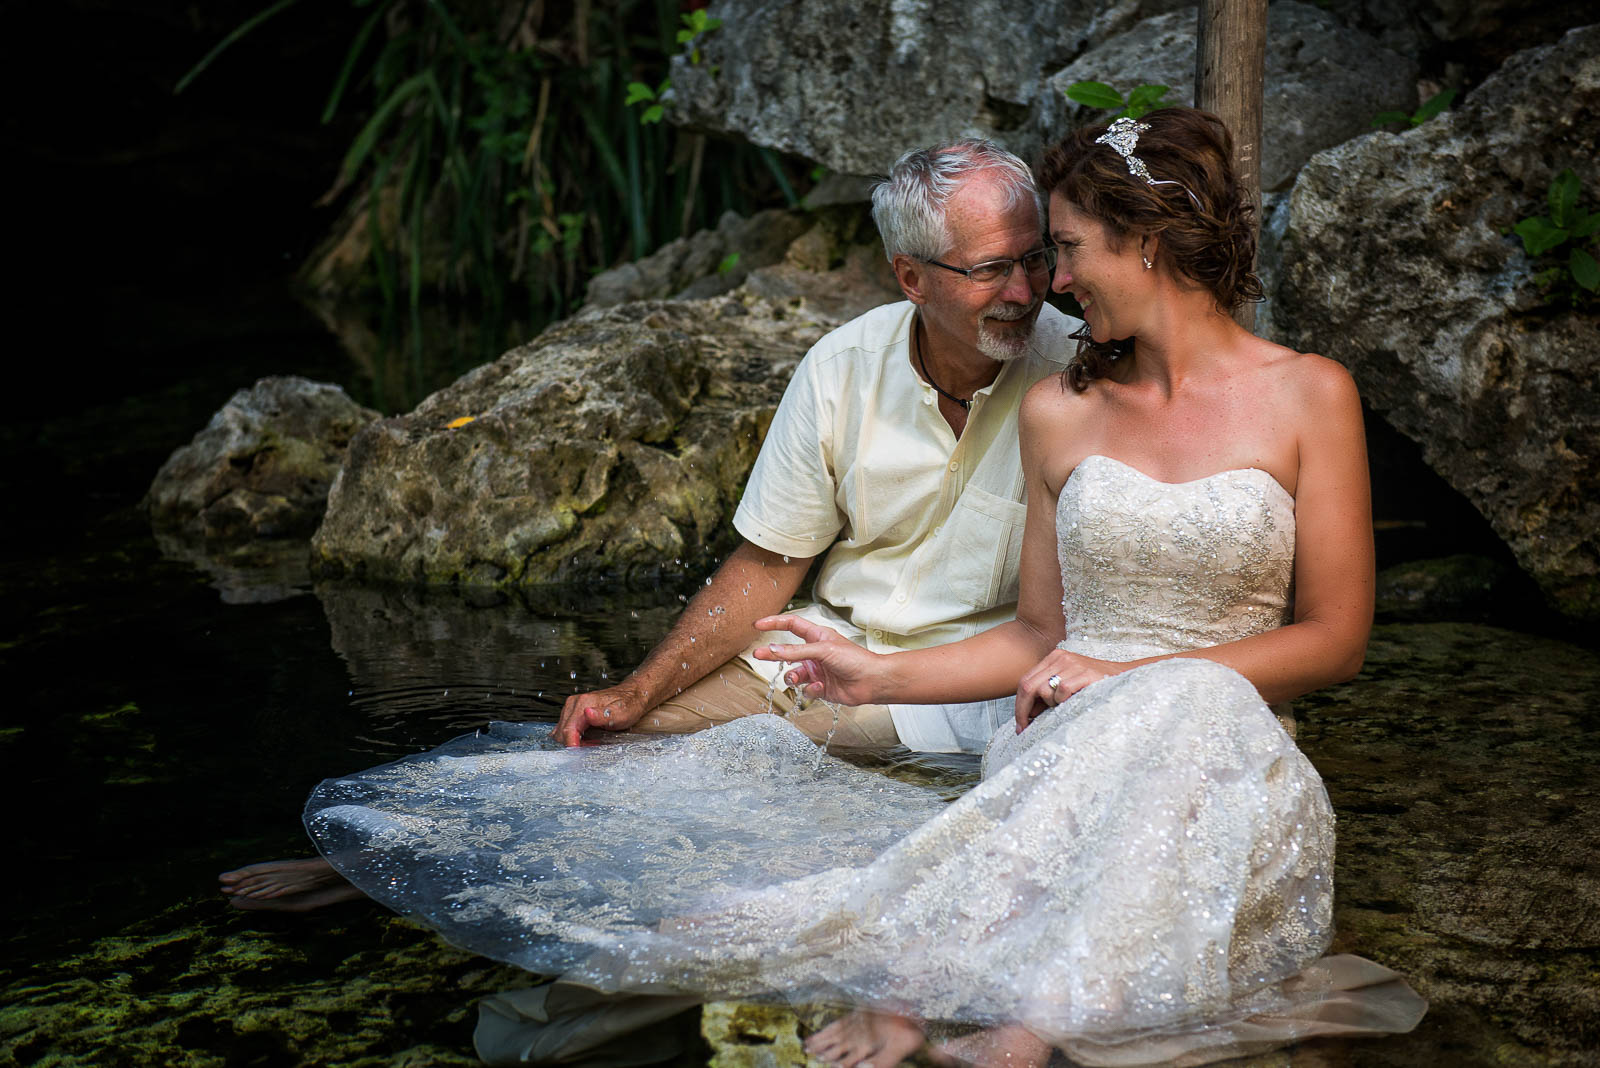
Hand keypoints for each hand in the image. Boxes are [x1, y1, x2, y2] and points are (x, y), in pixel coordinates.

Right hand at [556, 684, 647, 746]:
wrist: (631, 696)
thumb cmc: (628, 705)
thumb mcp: (620, 713)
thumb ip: (603, 715)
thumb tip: (587, 713)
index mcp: (582, 703)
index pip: (568, 730)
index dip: (573, 745)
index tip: (580, 755)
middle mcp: (574, 703)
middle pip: (562, 732)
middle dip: (574, 744)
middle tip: (592, 747)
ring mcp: (572, 707)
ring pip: (561, 732)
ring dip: (573, 741)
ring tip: (591, 742)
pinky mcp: (573, 712)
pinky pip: (564, 729)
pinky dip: (572, 737)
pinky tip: (585, 738)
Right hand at [752, 615, 885, 706]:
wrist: (871, 682)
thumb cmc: (855, 659)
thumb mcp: (823, 650)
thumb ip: (796, 651)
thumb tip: (772, 649)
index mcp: (817, 636)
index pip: (791, 625)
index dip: (774, 623)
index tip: (758, 625)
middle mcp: (814, 653)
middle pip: (786, 652)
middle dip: (773, 654)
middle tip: (759, 655)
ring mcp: (816, 670)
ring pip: (793, 673)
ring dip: (793, 676)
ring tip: (797, 678)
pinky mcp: (819, 687)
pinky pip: (805, 689)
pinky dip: (810, 688)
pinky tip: (821, 686)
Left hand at [1015, 650, 1117, 731]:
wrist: (1125, 678)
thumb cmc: (1093, 687)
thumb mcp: (1066, 688)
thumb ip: (1046, 697)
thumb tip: (1026, 715)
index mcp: (1053, 658)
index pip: (1025, 681)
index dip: (1019, 705)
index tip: (1020, 725)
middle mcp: (1060, 657)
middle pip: (1028, 686)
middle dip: (1023, 711)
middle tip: (1025, 729)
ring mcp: (1073, 664)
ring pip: (1044, 690)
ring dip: (1050, 705)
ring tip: (1065, 707)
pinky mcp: (1086, 673)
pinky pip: (1062, 691)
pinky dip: (1064, 702)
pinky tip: (1074, 702)